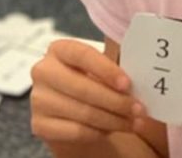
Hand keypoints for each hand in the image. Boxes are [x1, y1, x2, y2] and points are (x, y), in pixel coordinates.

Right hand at [30, 39, 144, 143]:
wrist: (74, 110)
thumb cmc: (94, 81)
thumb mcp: (103, 68)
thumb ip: (116, 64)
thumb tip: (143, 65)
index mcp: (60, 49)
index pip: (83, 55)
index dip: (106, 70)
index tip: (127, 84)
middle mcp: (44, 71)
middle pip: (83, 88)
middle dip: (116, 101)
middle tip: (139, 109)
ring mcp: (39, 99)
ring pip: (83, 112)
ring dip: (114, 119)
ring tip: (134, 122)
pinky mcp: (39, 125)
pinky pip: (75, 131)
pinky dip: (99, 132)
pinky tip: (114, 129)